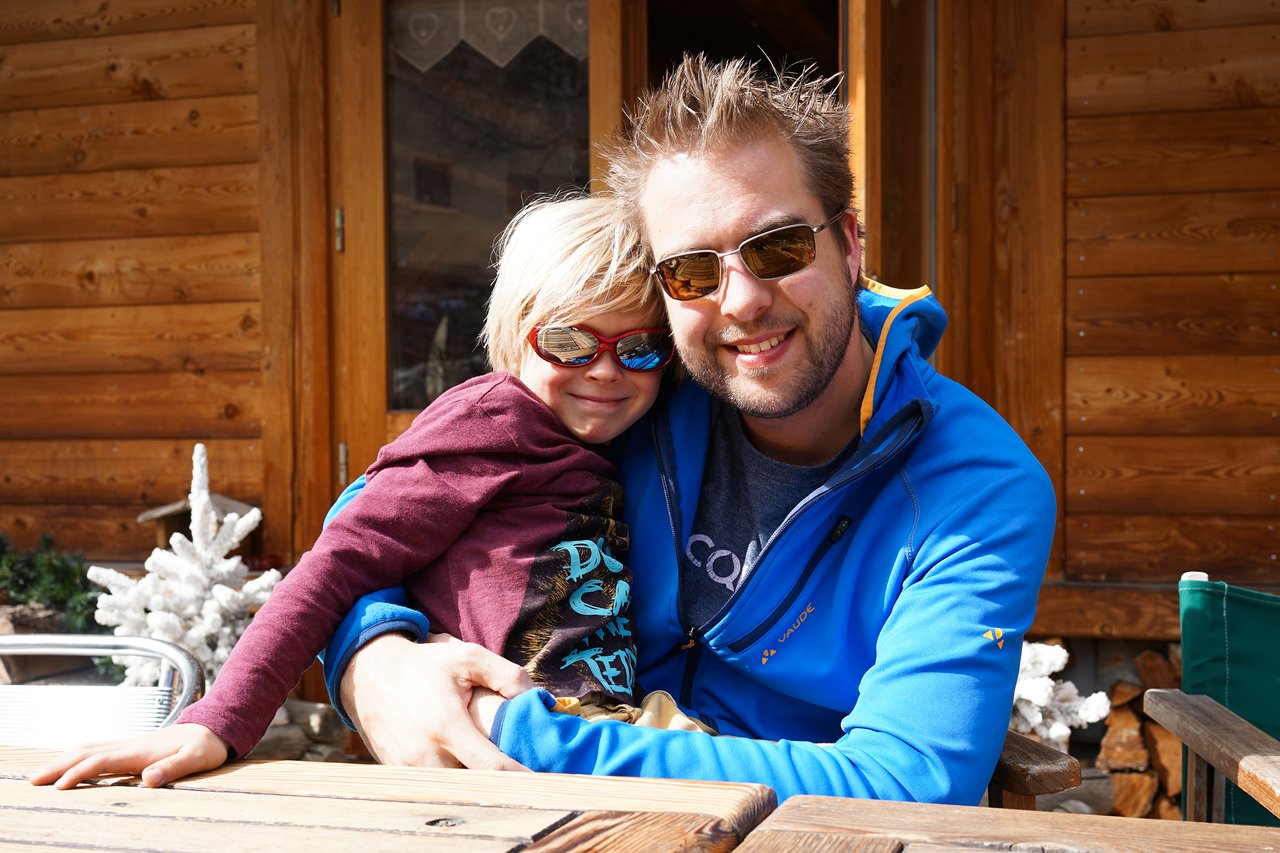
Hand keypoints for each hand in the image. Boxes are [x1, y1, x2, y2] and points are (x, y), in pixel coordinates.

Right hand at [28, 724, 228, 788]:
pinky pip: (98, 749)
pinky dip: (77, 754)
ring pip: (89, 749)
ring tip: (41, 774)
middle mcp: (130, 745)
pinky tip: (70, 761)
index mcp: (141, 751)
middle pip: (86, 753)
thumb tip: (149, 779)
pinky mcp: (132, 746)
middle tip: (32, 781)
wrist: (215, 726)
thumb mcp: (196, 758)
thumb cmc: (207, 745)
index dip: (79, 773)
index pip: (101, 761)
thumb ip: (173, 768)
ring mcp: (130, 744)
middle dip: (58, 766)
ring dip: (63, 759)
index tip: (59, 786)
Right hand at [340, 632, 533, 769]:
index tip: (544, 782)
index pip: (491, 768)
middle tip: (521, 772)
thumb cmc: (424, 664)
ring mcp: (408, 769)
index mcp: (446, 728)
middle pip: (474, 786)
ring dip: (474, 784)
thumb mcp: (468, 656)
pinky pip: (433, 787)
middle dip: (498, 782)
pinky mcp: (397, 774)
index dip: (520, 778)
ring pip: (454, 790)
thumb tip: (539, 699)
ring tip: (493, 770)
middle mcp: (424, 755)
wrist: (368, 673)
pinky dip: (451, 783)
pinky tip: (465, 769)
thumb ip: (508, 675)